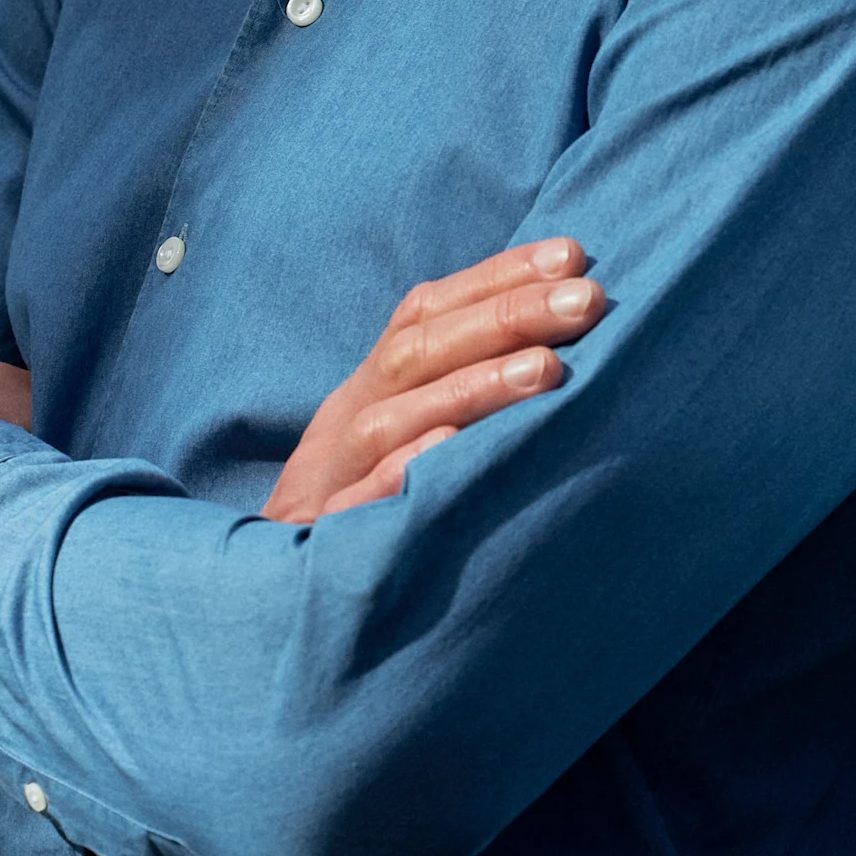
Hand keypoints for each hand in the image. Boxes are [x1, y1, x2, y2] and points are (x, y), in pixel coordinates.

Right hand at [262, 238, 603, 523]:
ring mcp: (329, 479)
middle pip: (416, 352)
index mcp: (368, 392)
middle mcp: (346, 422)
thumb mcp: (395, 443)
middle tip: (588, 301)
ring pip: (389, 420)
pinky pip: (358, 502)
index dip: (495, 277)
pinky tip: (452, 447)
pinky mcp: (322, 539)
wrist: (268, 600)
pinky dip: (402, 471)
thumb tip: (553, 346)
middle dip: (505, 317)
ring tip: (547, 370)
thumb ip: (451, 394)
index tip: (572, 255)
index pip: (426, 313)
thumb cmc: (362, 514)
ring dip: (469, 389)